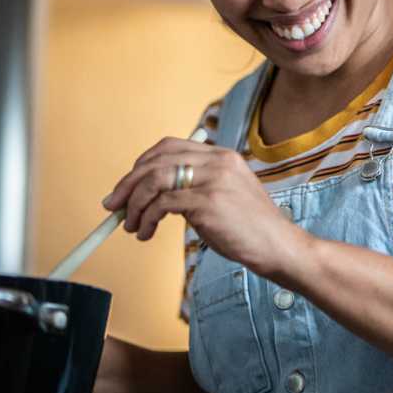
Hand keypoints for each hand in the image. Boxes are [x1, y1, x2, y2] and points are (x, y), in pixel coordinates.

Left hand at [102, 136, 300, 277]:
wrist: (278, 246)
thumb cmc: (251, 229)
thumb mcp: (225, 196)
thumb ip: (196, 187)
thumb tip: (153, 195)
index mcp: (223, 156)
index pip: (170, 146)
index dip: (142, 163)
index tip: (127, 186)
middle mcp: (218, 162)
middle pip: (157, 161)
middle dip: (128, 185)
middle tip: (113, 207)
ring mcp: (214, 180)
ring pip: (155, 180)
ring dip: (134, 205)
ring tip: (131, 226)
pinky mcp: (208, 202)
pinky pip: (162, 204)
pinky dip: (146, 219)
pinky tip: (146, 232)